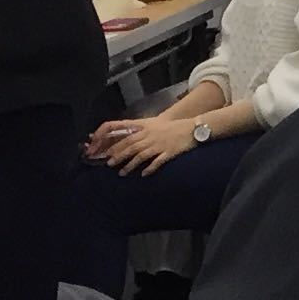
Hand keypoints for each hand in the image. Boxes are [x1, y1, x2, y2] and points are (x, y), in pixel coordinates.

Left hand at [86, 111, 201, 175]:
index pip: (127, 136)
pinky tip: (144, 174)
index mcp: (146, 128)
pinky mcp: (169, 152)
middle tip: (109, 164)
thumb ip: (141, 131)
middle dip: (119, 155)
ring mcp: (160, 144)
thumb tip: (126, 140)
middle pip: (131, 146)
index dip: (115, 144)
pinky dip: (150, 168)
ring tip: (122, 173)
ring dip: (130, 165)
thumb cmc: (172, 127)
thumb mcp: (154, 124)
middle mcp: (151, 136)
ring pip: (141, 155)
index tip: (106, 152)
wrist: (192, 128)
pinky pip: (158, 161)